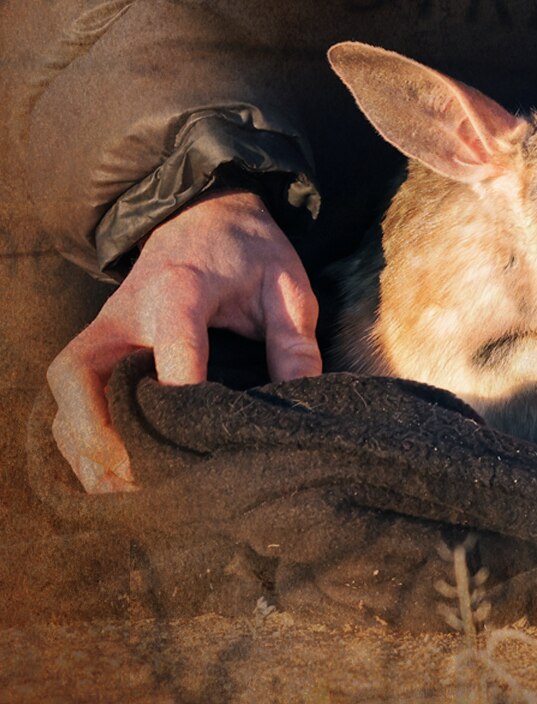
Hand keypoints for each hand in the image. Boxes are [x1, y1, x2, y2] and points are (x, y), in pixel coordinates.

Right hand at [47, 189, 321, 492]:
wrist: (203, 215)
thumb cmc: (247, 254)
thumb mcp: (286, 282)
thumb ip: (295, 338)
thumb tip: (302, 399)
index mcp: (180, 288)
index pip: (173, 343)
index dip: (183, 391)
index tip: (201, 433)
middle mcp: (125, 312)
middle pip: (80, 370)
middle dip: (99, 429)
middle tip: (138, 474)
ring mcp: (102, 331)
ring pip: (66, 391)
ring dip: (84, 443)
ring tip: (124, 488)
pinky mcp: (96, 347)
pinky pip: (68, 397)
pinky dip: (79, 438)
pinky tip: (108, 474)